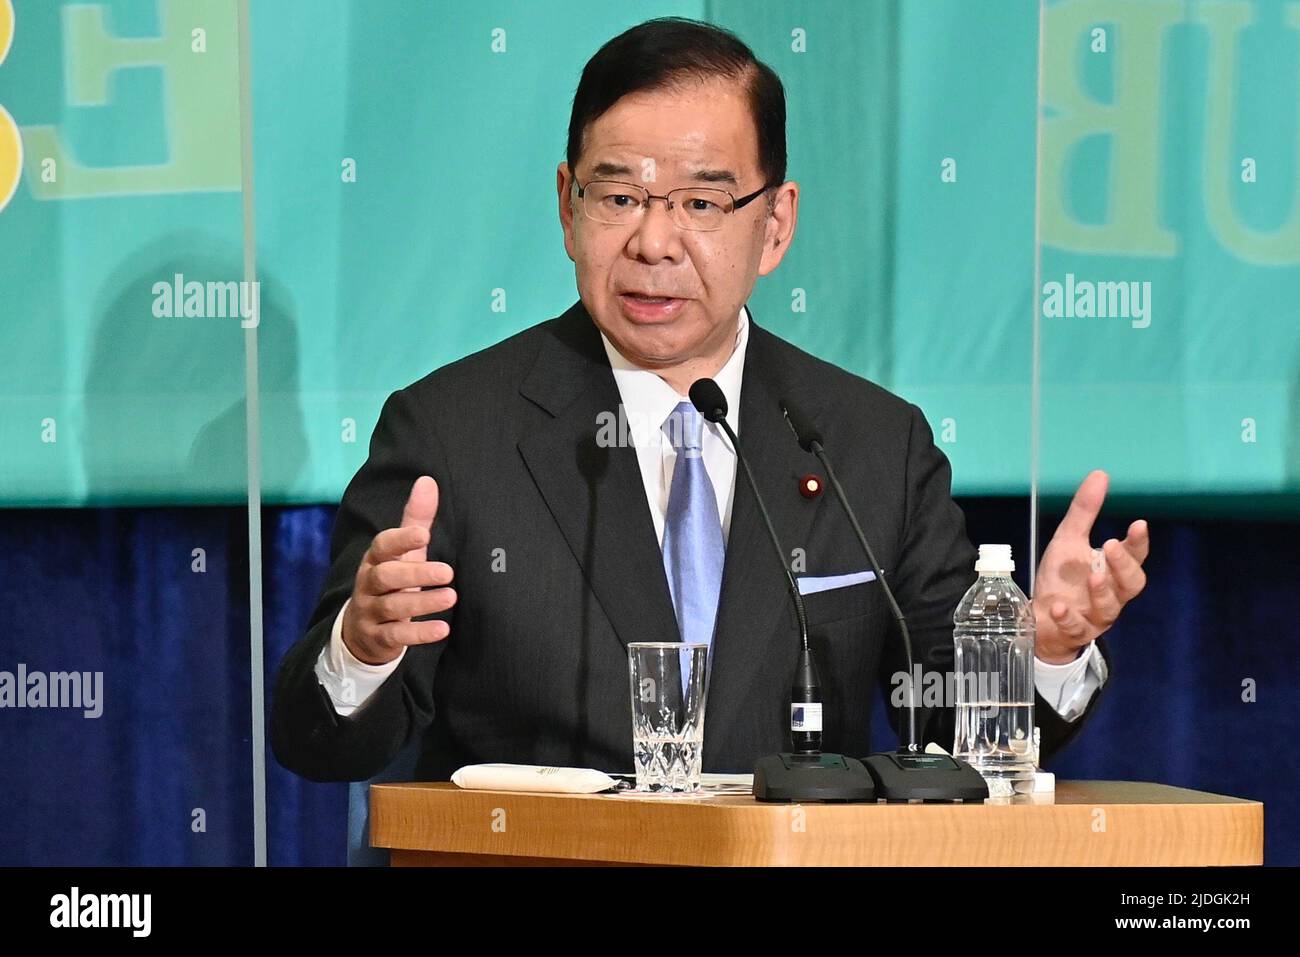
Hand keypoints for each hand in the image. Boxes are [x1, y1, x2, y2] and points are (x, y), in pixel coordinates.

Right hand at [341, 475, 456, 664]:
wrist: (363, 632)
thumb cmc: (391, 583)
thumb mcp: (403, 553)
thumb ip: (416, 520)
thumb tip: (428, 480)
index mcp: (375, 559)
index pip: (382, 546)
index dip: (400, 540)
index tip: (423, 534)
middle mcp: (369, 584)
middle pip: (386, 576)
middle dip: (416, 574)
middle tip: (448, 572)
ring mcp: (370, 612)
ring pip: (392, 607)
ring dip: (423, 602)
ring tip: (451, 596)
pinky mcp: (378, 638)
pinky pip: (396, 636)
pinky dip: (419, 633)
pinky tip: (442, 630)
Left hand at [1033, 470, 1148, 663]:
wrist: (1040, 619)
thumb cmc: (1062, 578)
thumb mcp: (1068, 540)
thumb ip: (1085, 511)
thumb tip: (1100, 474)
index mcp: (1113, 571)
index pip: (1135, 557)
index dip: (1138, 542)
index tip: (1138, 524)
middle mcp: (1111, 594)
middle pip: (1131, 584)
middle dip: (1124, 565)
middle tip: (1111, 545)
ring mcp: (1094, 616)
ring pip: (1109, 608)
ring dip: (1102, 592)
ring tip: (1093, 576)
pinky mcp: (1074, 632)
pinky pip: (1076, 628)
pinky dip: (1067, 618)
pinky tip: (1057, 606)